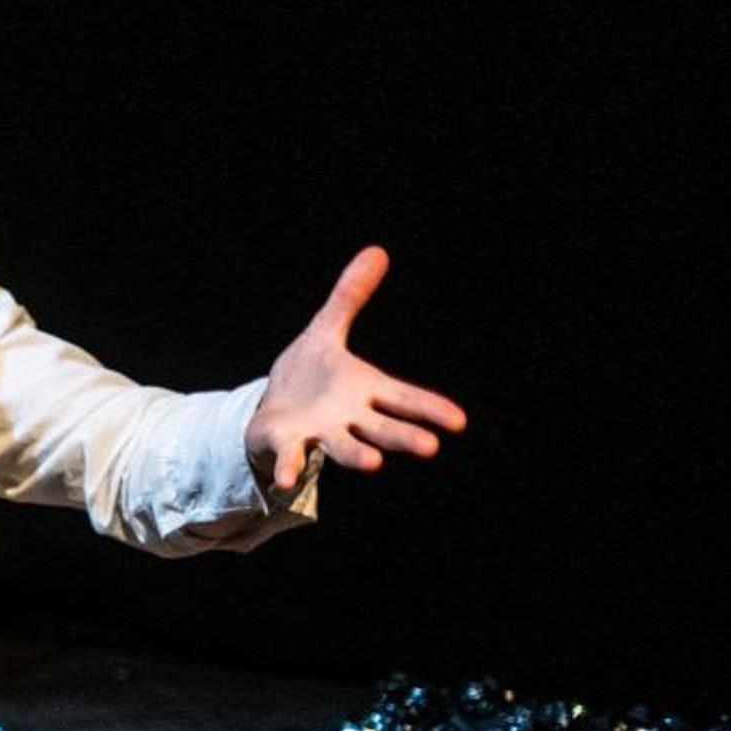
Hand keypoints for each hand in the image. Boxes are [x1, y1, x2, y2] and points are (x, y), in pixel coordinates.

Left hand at [247, 246, 467, 495]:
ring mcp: (320, 433)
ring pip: (344, 447)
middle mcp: (349, 417)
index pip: (404, 397)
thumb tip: (376, 250)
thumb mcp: (325, 330)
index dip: (430, 409)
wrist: (271, 408)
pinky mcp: (288, 442)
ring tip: (374, 464)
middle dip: (403, 437)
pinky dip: (292, 467)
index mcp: (364, 390)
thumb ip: (349, 296)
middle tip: (429, 447)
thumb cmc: (308, 375)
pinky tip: (288, 480)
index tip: (459, 421)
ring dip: (357, 455)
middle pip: (382, 428)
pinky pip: (291, 457)